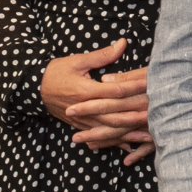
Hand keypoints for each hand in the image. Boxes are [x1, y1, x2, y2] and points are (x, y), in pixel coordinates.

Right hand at [39, 41, 153, 156]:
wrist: (34, 90)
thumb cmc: (56, 72)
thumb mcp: (77, 60)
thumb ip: (102, 55)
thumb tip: (122, 44)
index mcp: (87, 91)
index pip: (116, 91)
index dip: (135, 88)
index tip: (152, 86)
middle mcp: (86, 109)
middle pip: (116, 116)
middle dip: (137, 117)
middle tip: (157, 116)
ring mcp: (84, 120)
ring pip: (110, 130)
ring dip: (130, 134)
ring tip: (149, 136)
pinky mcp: (82, 125)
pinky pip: (101, 137)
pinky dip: (116, 142)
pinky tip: (130, 147)